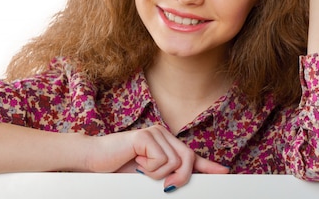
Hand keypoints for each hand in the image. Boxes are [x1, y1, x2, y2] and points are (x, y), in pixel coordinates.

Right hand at [85, 125, 228, 191]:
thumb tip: (185, 181)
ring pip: (175, 162)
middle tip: (165, 186)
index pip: (190, 155)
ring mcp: (154, 133)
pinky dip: (149, 169)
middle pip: (187, 158)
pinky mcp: (145, 136)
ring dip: (157, 174)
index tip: (224, 173)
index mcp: (164, 144)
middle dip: (181, 177)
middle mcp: (162, 135)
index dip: (208, 165)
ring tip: (140, 168)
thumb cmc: (117, 168)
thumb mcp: (147, 176)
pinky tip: (135, 161)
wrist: (94, 160)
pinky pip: (161, 160)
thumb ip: (167, 175)